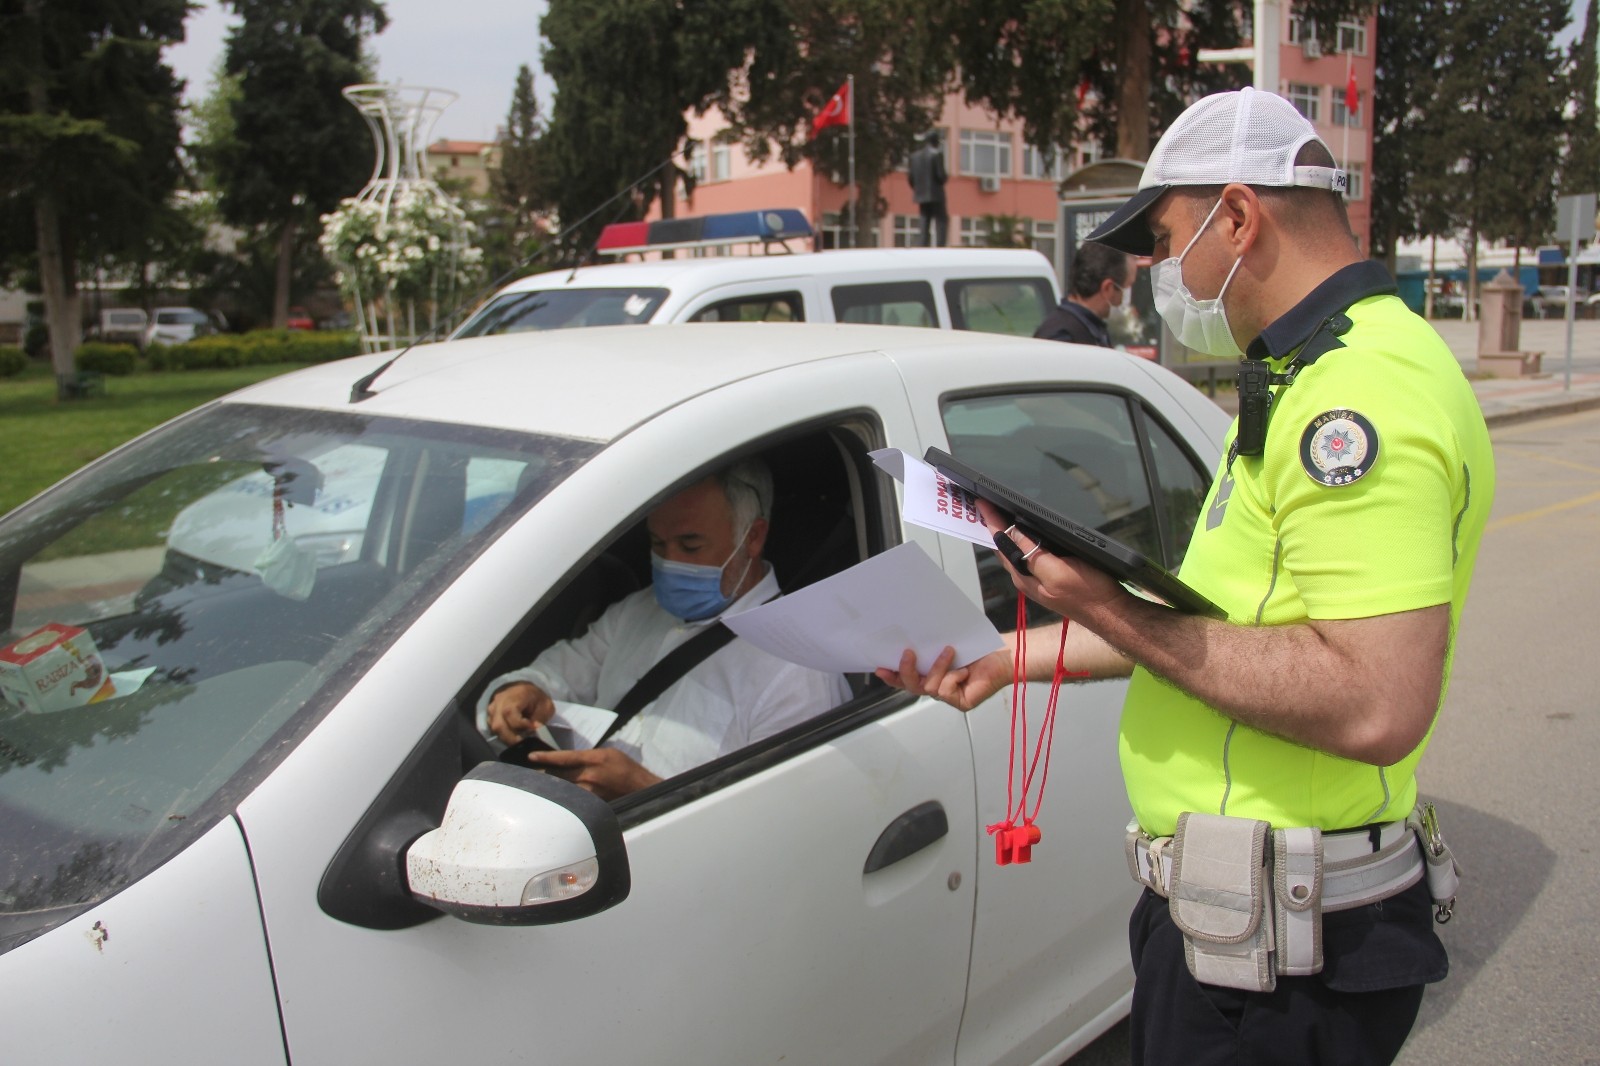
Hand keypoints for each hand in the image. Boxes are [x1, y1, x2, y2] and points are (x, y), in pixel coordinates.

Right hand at [486, 682, 554, 744]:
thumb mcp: (545, 706)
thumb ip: (540, 719)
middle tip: (524, 741)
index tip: (533, 728)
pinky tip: (513, 735)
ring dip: (507, 737)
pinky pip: (492, 728)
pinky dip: (503, 734)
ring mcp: (493, 708)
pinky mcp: (490, 715)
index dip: (521, 725)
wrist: (525, 689)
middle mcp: (500, 701)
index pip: (510, 713)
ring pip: (494, 728)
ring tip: (519, 739)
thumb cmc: (536, 698)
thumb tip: (535, 730)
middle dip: (512, 738)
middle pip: (499, 725)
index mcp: (515, 695)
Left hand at [523, 747, 661, 800]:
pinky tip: (558, 797)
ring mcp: (590, 791)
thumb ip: (589, 757)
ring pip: (563, 787)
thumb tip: (571, 760)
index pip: (563, 757)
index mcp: (594, 759)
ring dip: (553, 786)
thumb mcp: (608, 753)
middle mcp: (589, 774)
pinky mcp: (592, 803)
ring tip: (542, 785)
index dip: (545, 757)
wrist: (641, 787)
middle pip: (558, 774)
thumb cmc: (626, 768)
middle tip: (532, 772)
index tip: (531, 756)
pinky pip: (573, 798)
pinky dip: (564, 796)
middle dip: (544, 773)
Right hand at [875, 644, 1011, 712]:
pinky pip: (945, 691)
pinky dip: (952, 676)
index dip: (892, 675)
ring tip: (949, 651)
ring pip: (928, 687)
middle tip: (907, 653)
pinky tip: (965, 670)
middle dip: (906, 671)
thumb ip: (927, 648)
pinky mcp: (960, 702)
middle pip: (912, 686)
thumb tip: (907, 640)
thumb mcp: (946, 645)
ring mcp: (949, 696)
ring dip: (937, 667)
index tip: (879, 667)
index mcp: (931, 673)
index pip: (906, 678)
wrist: (1004, 655)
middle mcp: (938, 686)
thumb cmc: (979, 648)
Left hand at [977, 499, 1125, 622]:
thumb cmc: (1089, 593)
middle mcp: (1026, 577)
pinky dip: (1021, 541)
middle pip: (1003, 547)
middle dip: (991, 527)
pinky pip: (1028, 555)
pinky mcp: (1050, 577)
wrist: (1110, 612)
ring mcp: (1038, 579)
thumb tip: (1013, 534)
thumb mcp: (1058, 572)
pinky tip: (1023, 535)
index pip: (1002, 543)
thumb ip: (1032, 555)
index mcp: (1024, 575)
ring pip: (1014, 552)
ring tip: (995, 517)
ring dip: (1004, 534)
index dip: (991, 522)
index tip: (981, 504)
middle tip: (982, 507)